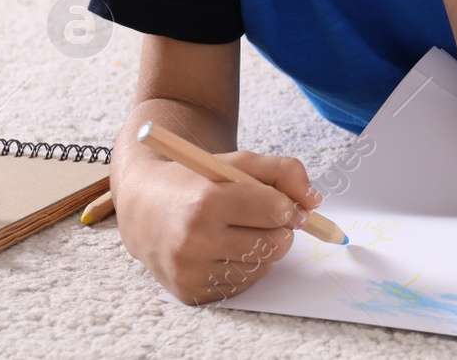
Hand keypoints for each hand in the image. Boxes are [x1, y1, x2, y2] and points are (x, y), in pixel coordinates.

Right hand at [116, 149, 321, 305]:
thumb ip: (283, 171)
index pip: (277, 210)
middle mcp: (194, 240)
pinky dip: (244, 267)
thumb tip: (314, 201)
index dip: (288, 205)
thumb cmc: (195, 181)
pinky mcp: (189, 293)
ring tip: (237, 230)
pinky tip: (223, 249)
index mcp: (206, 202)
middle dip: (280, 228)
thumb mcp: (236, 162)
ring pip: (263, 267)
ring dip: (262, 248)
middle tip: (263, 217)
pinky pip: (243, 284)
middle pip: (275, 243)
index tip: (283, 202)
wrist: (142, 207)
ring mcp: (190, 271)